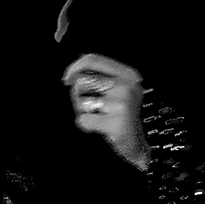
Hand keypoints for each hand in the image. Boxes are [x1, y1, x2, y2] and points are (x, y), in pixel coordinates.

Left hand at [63, 53, 151, 168]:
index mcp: (128, 74)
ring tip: (99, 117)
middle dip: (79, 96)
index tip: (67, 78)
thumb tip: (75, 70)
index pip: (94, 59)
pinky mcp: (115, 121)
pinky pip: (83, 120)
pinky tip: (100, 127)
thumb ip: (101, 76)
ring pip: (81, 101)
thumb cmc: (123, 116)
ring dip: (84, 111)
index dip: (75, 67)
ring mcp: (122, 103)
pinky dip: (87, 126)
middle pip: (82, 81)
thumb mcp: (119, 89)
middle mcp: (127, 85)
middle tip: (93, 107)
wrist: (138, 144)